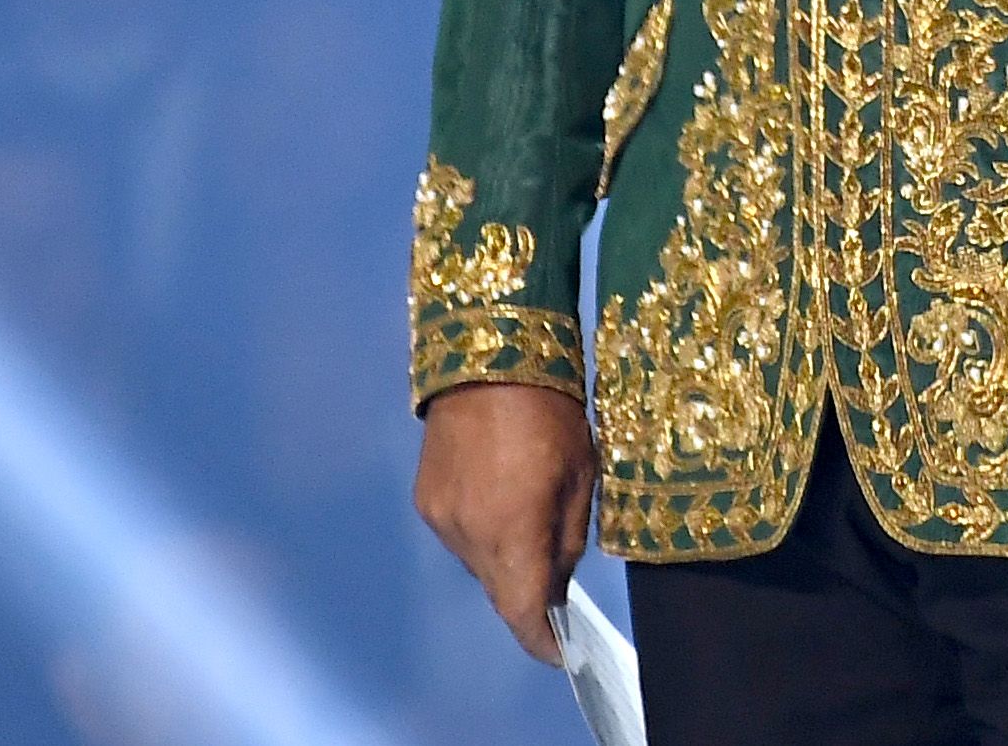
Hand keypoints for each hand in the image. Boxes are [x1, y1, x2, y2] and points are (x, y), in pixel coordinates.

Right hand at [414, 382, 593, 664]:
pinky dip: (482, 533)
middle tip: (556, 585)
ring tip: (528, 522)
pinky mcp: (426, 500)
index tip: (561, 652)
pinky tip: (499, 500)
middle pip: (500, 590)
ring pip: (479, 564)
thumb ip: (568, 542)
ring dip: (505, 560)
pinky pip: (459, 535)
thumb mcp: (581, 477)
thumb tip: (556, 586)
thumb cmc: (552, 413)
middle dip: (528, 595)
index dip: (541, 640)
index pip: (521, 612)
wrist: (489, 356)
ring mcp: (441, 518)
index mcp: (512, 530)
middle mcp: (469, 534)